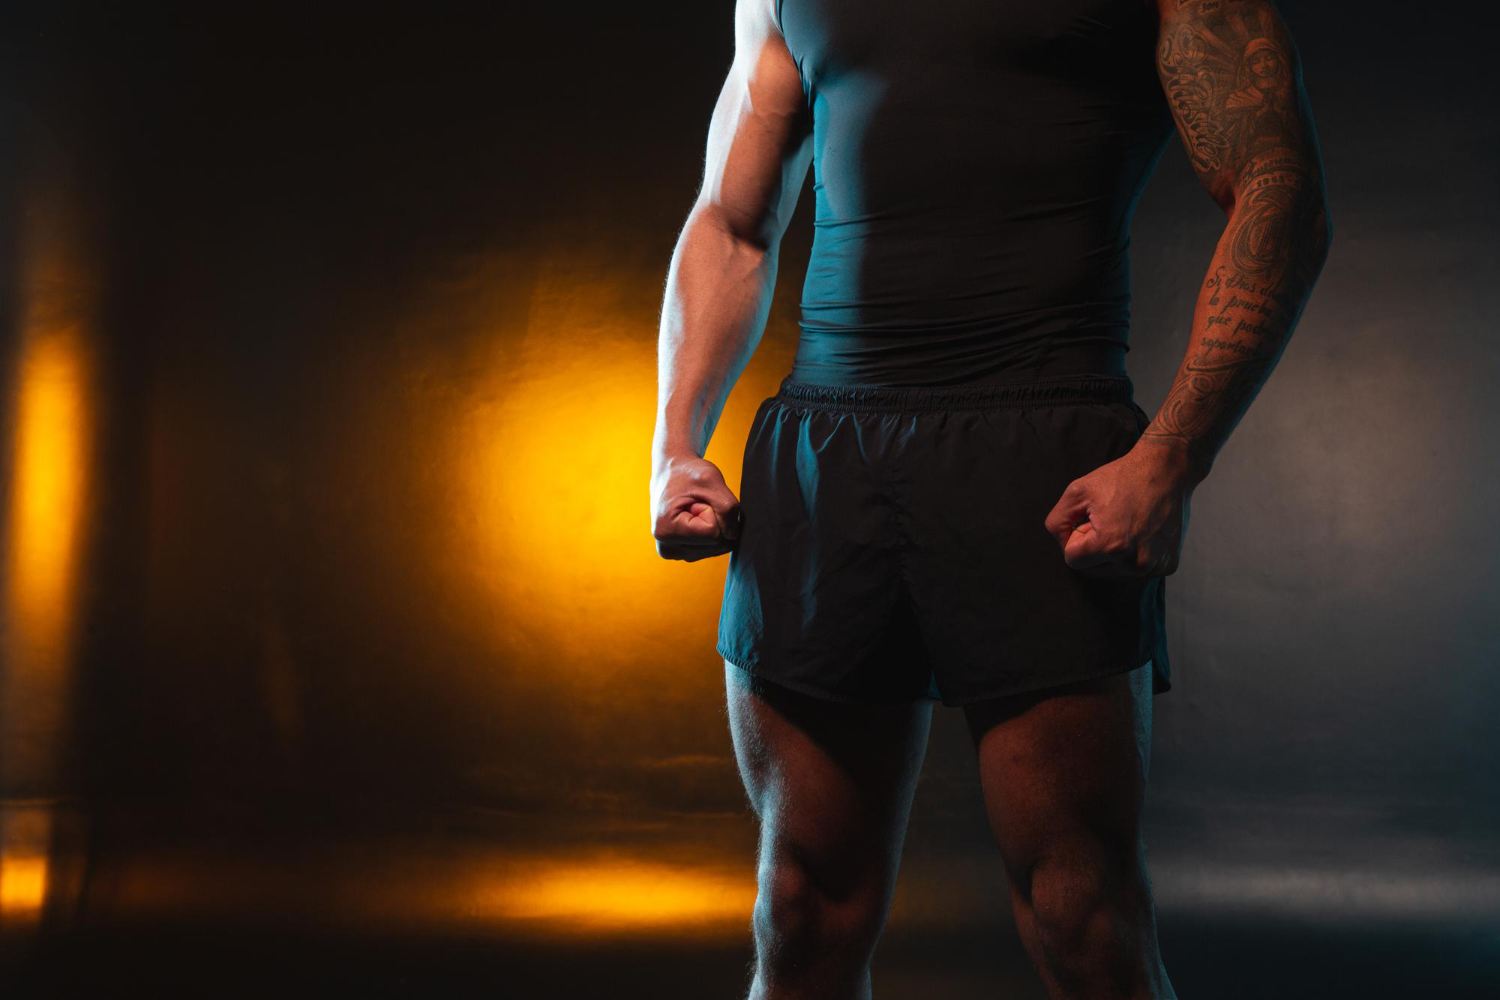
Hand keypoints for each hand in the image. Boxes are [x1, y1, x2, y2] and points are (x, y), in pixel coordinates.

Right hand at [651, 455, 742, 560]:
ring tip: (695, 509)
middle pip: (717, 544)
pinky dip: (711, 532)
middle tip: (697, 504)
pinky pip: (713, 548)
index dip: (713, 512)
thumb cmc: (686, 473)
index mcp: (667, 531)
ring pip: (717, 548)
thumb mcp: (711, 480)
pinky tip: (695, 518)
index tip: (696, 500)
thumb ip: (727, 507)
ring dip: (714, 525)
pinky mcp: (682, 553)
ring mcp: (674, 553)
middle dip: (715, 520)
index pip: (713, 534)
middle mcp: (667, 548)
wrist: (670, 472)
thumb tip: (733, 535)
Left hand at [1042, 445, 1197, 578]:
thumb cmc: (1121, 478)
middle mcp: (1135, 563)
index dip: (1077, 536)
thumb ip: (1057, 523)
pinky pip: (1136, 570)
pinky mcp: (1168, 565)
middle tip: (1108, 520)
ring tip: (1125, 525)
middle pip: (1092, 570)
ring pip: (1113, 573)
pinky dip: (1132, 556)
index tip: (1091, 519)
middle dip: (1093, 548)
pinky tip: (1141, 533)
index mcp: (1111, 545)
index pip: (1072, 560)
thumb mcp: (1077, 492)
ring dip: (1112, 554)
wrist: (1166, 470)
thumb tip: (1062, 545)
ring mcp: (1153, 567)